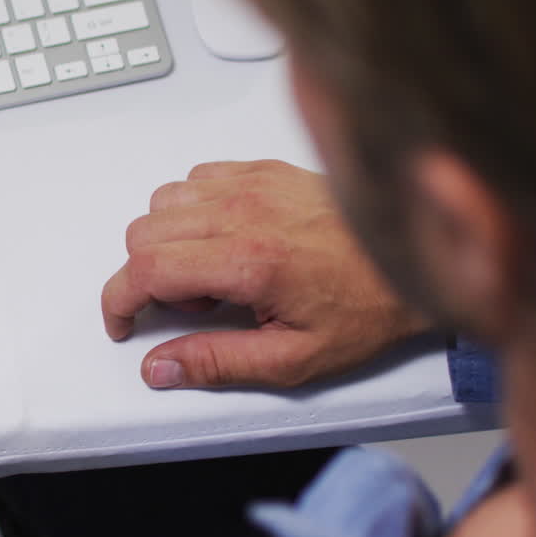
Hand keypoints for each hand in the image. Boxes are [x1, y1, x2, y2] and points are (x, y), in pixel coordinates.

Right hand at [102, 160, 429, 389]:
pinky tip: (224, 237)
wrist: (417, 260)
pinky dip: (193, 208)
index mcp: (249, 261)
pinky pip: (197, 178)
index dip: (118, 301)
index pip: (145, 269)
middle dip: (145, 277)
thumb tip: (160, 367)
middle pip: (144, 233)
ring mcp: (253, 184)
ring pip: (163, 201)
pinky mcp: (265, 170)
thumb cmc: (367, 307)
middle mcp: (244, 212)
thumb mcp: (294, 359)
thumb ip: (218, 363)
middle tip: (191, 307)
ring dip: (167, 240)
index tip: (123, 322)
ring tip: (211, 272)